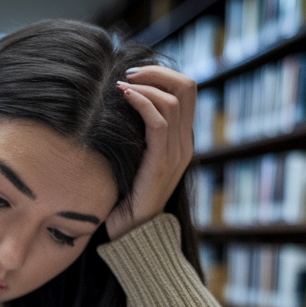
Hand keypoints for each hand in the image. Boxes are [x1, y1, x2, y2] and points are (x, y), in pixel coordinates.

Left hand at [103, 65, 196, 240]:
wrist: (131, 234)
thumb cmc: (124, 195)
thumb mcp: (133, 156)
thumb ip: (136, 133)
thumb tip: (118, 100)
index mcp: (182, 140)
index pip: (186, 90)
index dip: (162, 73)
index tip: (133, 74)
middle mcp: (184, 144)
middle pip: (186, 87)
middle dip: (156, 72)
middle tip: (128, 74)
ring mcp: (176, 154)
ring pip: (174, 100)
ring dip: (146, 85)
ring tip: (120, 86)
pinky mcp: (161, 164)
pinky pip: (158, 122)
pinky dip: (141, 102)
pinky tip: (123, 98)